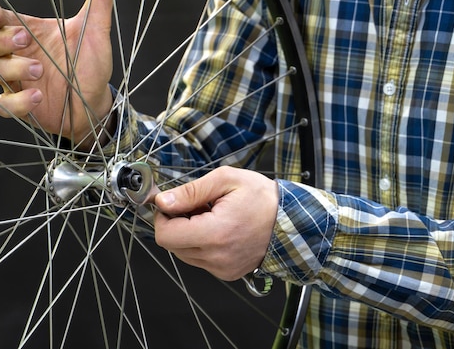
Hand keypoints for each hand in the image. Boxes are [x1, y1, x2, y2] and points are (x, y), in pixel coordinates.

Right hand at [0, 0, 119, 145]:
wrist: (96, 101)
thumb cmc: (92, 64)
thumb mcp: (97, 29)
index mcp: (32, 33)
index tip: (0, 15)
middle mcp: (20, 55)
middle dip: (1, 41)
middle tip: (24, 41)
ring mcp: (17, 81)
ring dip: (11, 70)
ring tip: (39, 72)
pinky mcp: (21, 105)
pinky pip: (3, 104)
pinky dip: (16, 102)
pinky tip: (38, 97)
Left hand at [153, 166, 278, 280]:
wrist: (290, 220)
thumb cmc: (263, 198)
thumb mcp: (226, 180)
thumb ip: (191, 191)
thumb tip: (164, 202)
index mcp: (215, 233)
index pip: (165, 235)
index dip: (163, 217)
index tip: (172, 204)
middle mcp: (217, 256)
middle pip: (171, 245)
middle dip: (176, 224)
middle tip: (196, 207)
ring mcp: (222, 268)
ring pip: (183, 253)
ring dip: (189, 234)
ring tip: (211, 217)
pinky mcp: (227, 272)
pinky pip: (200, 260)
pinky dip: (202, 245)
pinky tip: (219, 230)